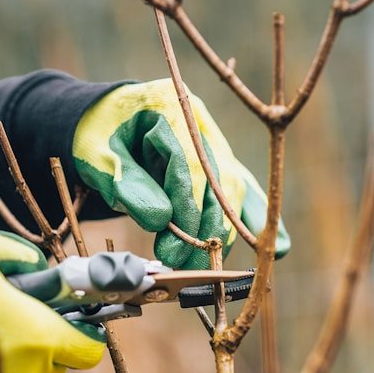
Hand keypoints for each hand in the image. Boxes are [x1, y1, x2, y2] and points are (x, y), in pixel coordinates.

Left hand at [73, 79, 289, 268]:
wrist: (105, 120)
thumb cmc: (97, 136)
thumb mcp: (97, 155)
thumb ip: (126, 183)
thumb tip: (161, 220)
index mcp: (172, 106)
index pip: (191, 164)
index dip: (187, 209)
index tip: (175, 247)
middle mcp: (201, 124)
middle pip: (219, 179)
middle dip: (205, 227)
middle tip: (181, 263)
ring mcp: (216, 143)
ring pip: (234, 190)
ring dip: (224, 231)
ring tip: (203, 265)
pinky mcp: (220, 164)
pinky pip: (243, 192)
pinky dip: (256, 220)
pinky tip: (276, 248)